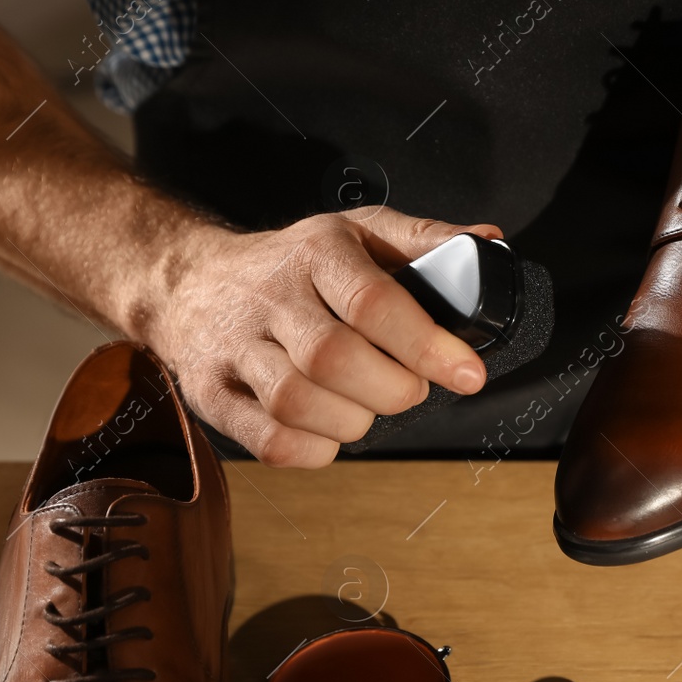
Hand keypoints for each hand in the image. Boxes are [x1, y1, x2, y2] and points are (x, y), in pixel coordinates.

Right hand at [150, 207, 501, 467]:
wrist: (193, 284)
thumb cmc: (294, 265)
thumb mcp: (359, 232)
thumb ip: (425, 240)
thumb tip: (488, 243)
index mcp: (317, 251)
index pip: (373, 302)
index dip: (427, 346)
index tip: (468, 375)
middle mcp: (270, 296)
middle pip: (333, 358)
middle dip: (390, 390)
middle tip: (408, 390)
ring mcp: (234, 347)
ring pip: (296, 402)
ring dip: (351, 421)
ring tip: (366, 407)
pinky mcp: (212, 394)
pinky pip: (269, 441)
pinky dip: (314, 449)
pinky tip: (328, 429)